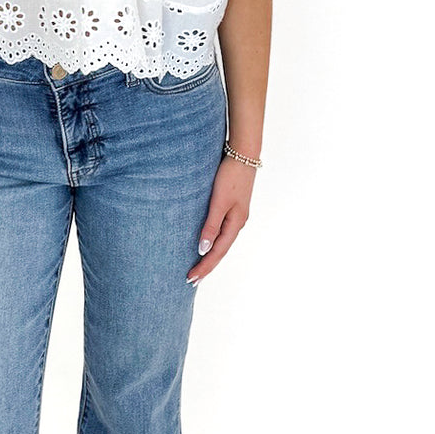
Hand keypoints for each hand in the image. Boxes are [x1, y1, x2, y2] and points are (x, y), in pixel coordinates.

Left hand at [186, 157, 257, 283]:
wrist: (243, 153)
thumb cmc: (231, 176)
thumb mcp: (219, 202)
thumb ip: (211, 225)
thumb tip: (203, 249)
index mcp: (236, 223)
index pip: (218, 252)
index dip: (205, 266)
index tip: (191, 278)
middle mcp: (237, 222)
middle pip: (221, 250)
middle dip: (207, 265)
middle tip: (191, 280)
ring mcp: (236, 215)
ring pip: (221, 242)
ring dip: (210, 255)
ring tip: (198, 266)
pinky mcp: (231, 206)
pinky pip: (221, 231)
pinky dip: (213, 241)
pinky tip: (206, 243)